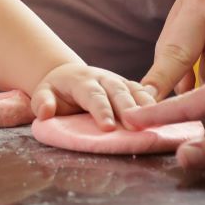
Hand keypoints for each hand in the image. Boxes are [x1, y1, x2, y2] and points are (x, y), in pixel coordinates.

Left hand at [31, 63, 156, 129]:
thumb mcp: (43, 93)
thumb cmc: (56, 91)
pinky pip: (144, 93)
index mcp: (82, 80)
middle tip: (135, 128)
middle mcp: (103, 78)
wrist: (68, 76)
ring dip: (145, 107)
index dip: (101, 110)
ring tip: (154, 124)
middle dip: (127, 108)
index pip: (93, 95)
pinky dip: (153, 104)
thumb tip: (45, 111)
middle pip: (118, 91)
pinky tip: (162, 117)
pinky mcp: (129, 87)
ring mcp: (118, 81)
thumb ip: (42, 102)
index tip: (108, 128)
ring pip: (134, 90)